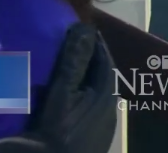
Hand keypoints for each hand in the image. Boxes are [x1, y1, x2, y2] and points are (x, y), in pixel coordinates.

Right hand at [0, 23, 116, 152]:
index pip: (106, 62)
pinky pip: (93, 110)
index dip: (97, 44)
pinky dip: (84, 96)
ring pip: (100, 95)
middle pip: (105, 78)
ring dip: (88, 79)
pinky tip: (70, 98)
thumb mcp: (61, 91)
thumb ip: (73, 61)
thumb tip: (84, 29)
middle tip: (77, 47)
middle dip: (93, 61)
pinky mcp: (96, 139)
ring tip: (72, 69)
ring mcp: (104, 128)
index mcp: (105, 96)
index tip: (85, 31)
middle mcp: (111, 111)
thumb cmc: (56, 128)